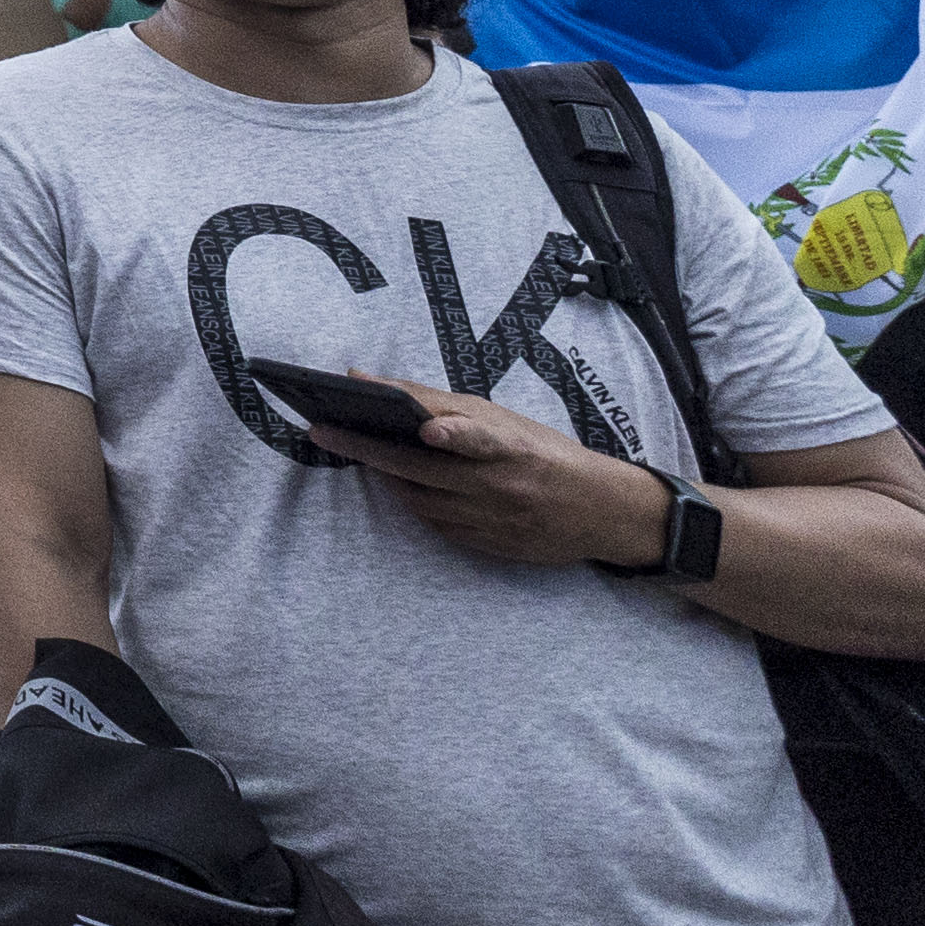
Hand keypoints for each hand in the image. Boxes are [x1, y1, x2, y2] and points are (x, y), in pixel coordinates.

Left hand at [324, 381, 676, 570]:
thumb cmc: (543, 452)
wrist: (602, 511)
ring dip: (385, 476)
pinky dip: (413, 502)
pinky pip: (436, 525)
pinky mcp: (491, 547)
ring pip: (420, 500)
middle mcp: (503, 487)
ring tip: (356, 450)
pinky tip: (398, 483)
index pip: (483, 438)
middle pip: (424, 471)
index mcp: (514, 449)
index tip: (430, 431)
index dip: (459, 434)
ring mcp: (495, 522)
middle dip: (368, 449)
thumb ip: (435, 400)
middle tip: (322, 430)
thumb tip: (364, 377)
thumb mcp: (503, 419)